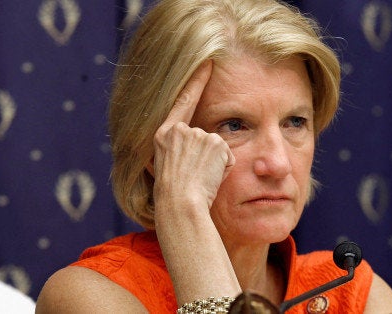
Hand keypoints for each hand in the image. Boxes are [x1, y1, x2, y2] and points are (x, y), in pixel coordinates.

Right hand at [152, 60, 234, 212]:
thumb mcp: (164, 166)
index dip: (196, 81)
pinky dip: (223, 168)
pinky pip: (227, 156)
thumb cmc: (172, 195)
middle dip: (207, 156)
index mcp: (164, 135)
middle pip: (205, 136)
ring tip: (200, 178)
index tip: (208, 62)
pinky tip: (210, 177)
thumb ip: (174, 149)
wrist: (179, 204)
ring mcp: (197, 134)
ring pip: (218, 147)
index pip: (183, 102)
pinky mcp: (214, 142)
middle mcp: (179, 131)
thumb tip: (179, 146)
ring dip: (215, 164)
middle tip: (193, 176)